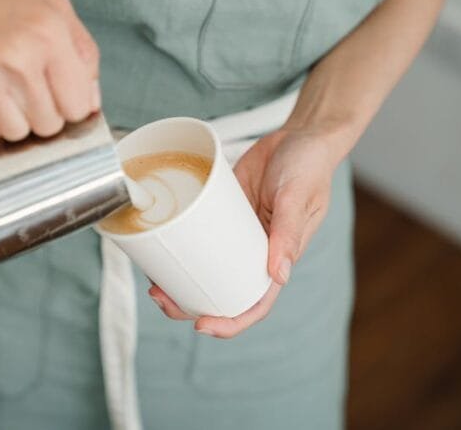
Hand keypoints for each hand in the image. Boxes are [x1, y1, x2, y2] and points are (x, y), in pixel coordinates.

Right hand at [0, 0, 99, 144]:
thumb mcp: (53, 5)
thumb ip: (83, 52)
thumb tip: (92, 102)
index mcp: (50, 33)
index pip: (79, 106)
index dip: (70, 107)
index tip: (59, 98)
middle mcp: (20, 55)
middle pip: (50, 125)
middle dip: (42, 114)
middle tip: (25, 90)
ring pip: (19, 134)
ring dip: (13, 121)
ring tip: (2, 92)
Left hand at [149, 126, 339, 338]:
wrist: (297, 135)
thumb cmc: (309, 167)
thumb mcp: (298, 197)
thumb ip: (289, 233)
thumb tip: (279, 275)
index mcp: (278, 259)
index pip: (255, 303)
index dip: (230, 321)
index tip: (202, 326)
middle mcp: (254, 252)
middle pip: (221, 291)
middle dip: (189, 304)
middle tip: (160, 298)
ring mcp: (235, 234)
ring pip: (205, 268)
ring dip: (179, 280)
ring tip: (152, 281)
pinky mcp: (219, 213)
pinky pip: (198, 236)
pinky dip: (179, 246)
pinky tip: (158, 246)